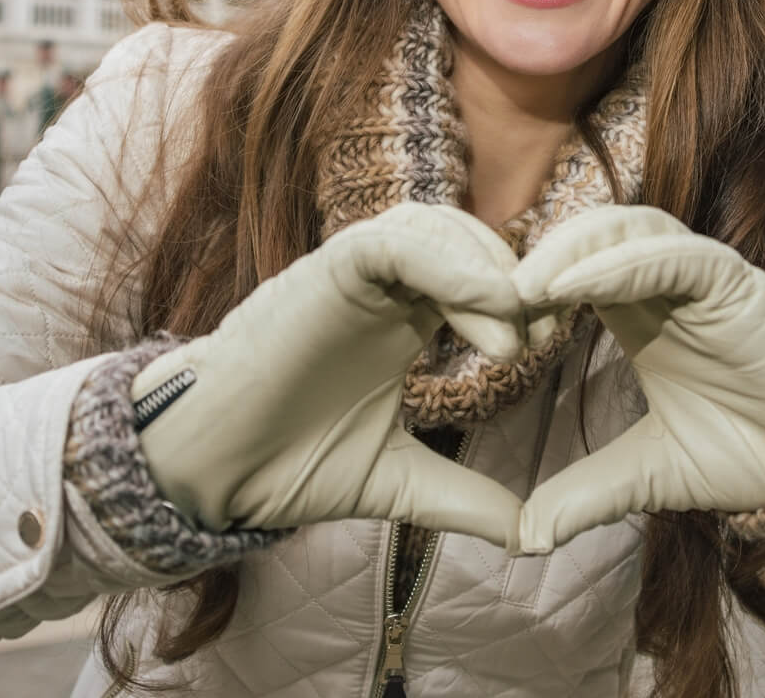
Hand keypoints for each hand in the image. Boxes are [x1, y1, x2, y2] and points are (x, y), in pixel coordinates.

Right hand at [130, 202, 526, 547]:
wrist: (212, 472)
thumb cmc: (289, 465)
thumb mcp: (398, 481)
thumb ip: (462, 497)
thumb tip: (526, 536)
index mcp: (406, 318)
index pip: (481, 277)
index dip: (524, 299)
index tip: (552, 343)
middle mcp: (385, 287)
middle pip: (470, 241)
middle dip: (517, 278)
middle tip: (544, 333)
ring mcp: (353, 274)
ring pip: (437, 228)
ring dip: (486, 271)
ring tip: (510, 338)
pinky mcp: (324, 271)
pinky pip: (393, 241)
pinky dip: (446, 262)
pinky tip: (482, 304)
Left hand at [512, 206, 764, 554]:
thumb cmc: (751, 453)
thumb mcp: (650, 475)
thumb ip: (589, 494)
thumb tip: (526, 537)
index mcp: (640, 314)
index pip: (571, 271)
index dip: (529, 291)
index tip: (490, 336)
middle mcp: (667, 283)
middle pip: (590, 236)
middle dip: (539, 260)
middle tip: (492, 304)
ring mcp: (703, 276)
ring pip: (628, 229)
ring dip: (570, 251)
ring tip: (524, 288)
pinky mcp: (736, 281)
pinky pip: (674, 255)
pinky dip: (620, 263)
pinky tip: (572, 288)